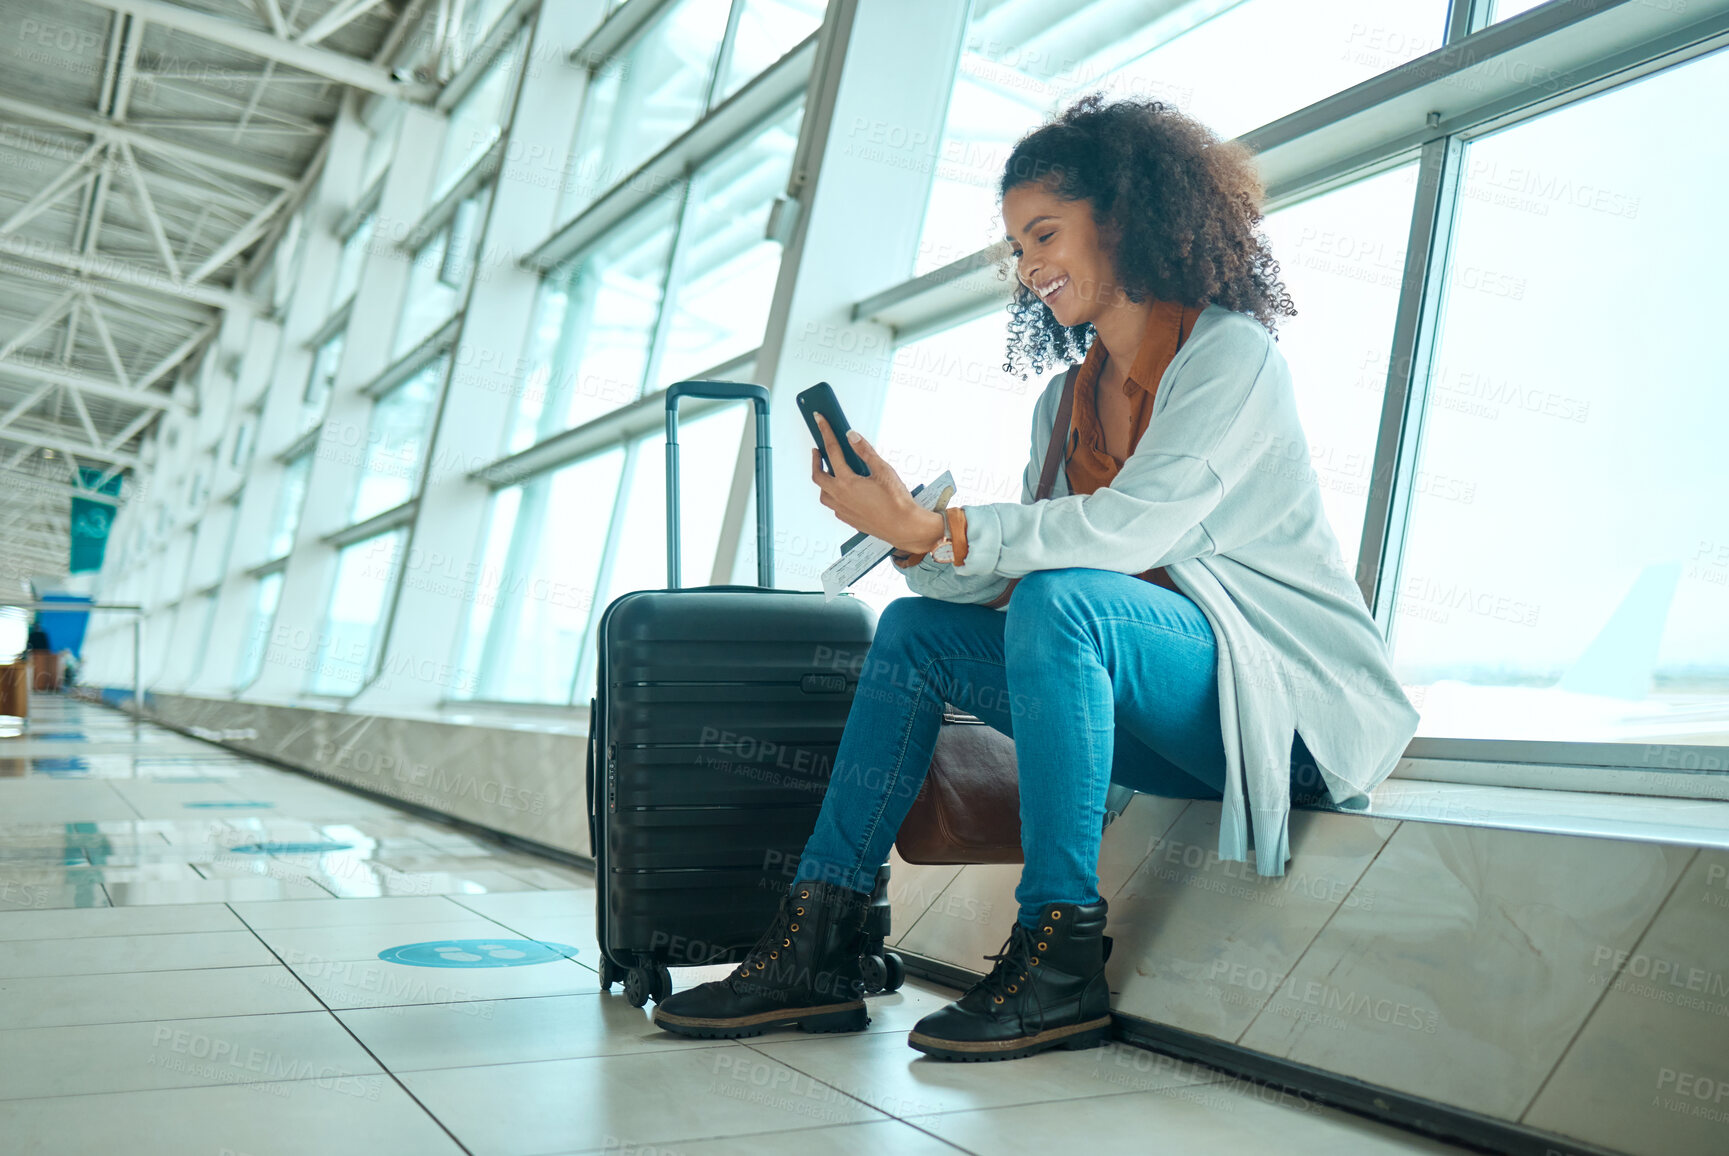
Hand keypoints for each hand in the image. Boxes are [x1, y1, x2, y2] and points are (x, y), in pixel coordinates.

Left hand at [809, 414, 944, 552]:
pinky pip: (833, 505)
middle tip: (818, 450)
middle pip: (818, 476)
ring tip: (829, 471)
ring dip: (823, 480)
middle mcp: (840, 497)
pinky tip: (843, 490)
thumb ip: (865, 452)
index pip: (832, 451)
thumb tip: (852, 436)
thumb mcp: (883, 471)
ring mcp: (842, 510)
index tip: (819, 420)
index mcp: (847, 483)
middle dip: (816, 461)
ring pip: (823, 493)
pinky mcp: (848, 519)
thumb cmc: (897, 501)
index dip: (825, 432)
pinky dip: (832, 494)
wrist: (905, 528)